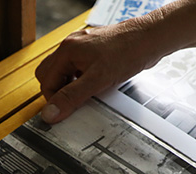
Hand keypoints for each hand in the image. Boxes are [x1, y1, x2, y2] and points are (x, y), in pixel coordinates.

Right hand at [35, 17, 167, 123]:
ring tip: (86, 93)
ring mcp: (82, 46)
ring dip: (69, 85)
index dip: (54, 100)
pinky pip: (77, 66)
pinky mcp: (93, 50)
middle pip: (50, 74)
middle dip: (58, 91)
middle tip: (73, 102)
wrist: (149, 39)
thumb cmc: (127, 52)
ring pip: (63, 70)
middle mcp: (71, 45)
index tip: (65, 112)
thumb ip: (71, 97)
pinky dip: (81, 78)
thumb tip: (51, 112)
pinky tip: (95, 84)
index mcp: (67, 50)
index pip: (46, 82)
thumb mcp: (97, 80)